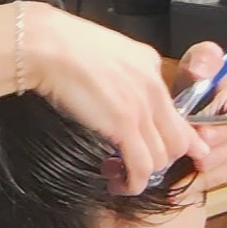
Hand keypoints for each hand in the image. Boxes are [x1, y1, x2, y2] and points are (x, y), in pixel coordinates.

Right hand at [26, 5, 208, 193]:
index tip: (170, 153)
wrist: (48, 46)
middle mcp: (154, 87)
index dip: (176, 138)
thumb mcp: (107, 49)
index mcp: (150, 65)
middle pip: (178, 140)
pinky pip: (142, 167)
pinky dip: (134, 183)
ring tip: (119, 174)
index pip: (177, 111)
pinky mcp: (124, 125)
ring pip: (163, 157)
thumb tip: (119, 89)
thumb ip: (123, 69)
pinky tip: (119, 184)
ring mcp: (142, 107)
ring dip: (144, 174)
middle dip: (160, 160)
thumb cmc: (64, 43)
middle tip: (136, 165)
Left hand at [170, 41, 226, 190]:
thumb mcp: (200, 60)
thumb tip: (201, 73)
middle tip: (182, 155)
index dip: (215, 124)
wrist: (197, 100)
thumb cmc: (200, 80)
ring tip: (173, 174)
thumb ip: (203, 60)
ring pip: (226, 166)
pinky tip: (177, 188)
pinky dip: (198, 185)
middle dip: (207, 151)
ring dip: (200, 172)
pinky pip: (220, 181)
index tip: (197, 130)